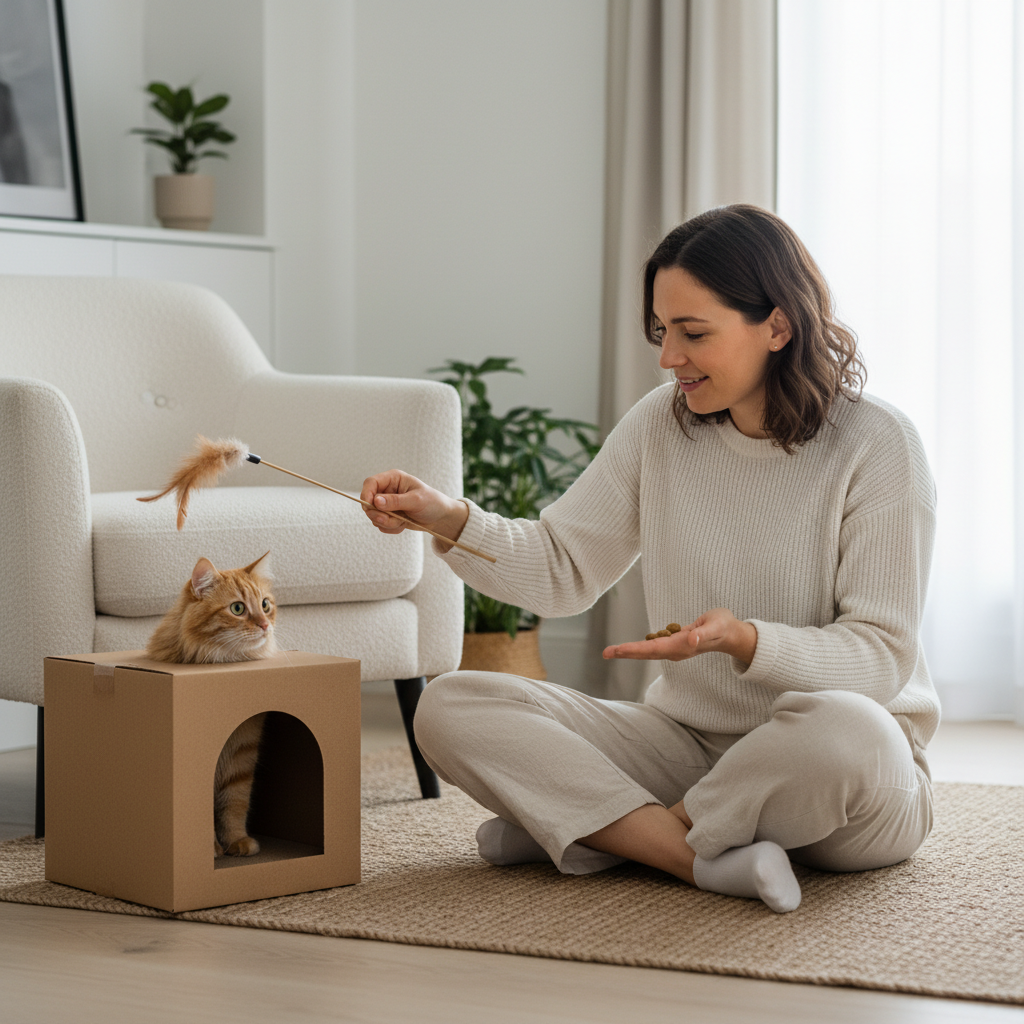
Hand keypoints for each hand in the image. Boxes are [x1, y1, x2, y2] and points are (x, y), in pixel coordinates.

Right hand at [360, 469, 468, 544]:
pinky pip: (380, 525)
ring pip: (374, 516)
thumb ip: (396, 501)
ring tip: (403, 521)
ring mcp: (387, 504)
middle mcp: (387, 490)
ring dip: (387, 523)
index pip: (370, 483)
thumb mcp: (416, 500)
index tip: (369, 507)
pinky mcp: (388, 516)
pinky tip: (403, 524)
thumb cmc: (432, 503)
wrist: (440, 518)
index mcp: (393, 479)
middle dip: (378, 514)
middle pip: (368, 502)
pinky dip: (391, 528)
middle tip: (392, 520)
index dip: (366, 494)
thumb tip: (376, 501)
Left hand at [602, 608, 756, 666]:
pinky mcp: (674, 643)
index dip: (634, 649)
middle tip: (605, 652)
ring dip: (629, 651)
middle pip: (646, 652)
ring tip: (611, 651)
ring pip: (647, 651)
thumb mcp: (717, 626)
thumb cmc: (724, 627)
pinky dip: (638, 647)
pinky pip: (652, 646)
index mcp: (682, 646)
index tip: (618, 650)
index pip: (653, 649)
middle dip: (625, 652)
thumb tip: (692, 639)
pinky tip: (627, 648)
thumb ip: (705, 632)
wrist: (731, 634)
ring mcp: (674, 648)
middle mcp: (675, 650)